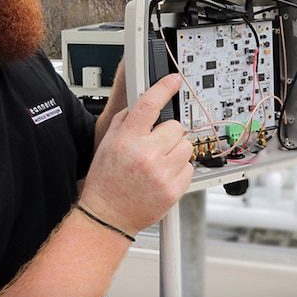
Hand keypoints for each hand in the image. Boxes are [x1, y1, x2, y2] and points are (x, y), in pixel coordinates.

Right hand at [79, 74, 192, 235]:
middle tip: (154, 145)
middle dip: (167, 133)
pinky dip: (180, 169)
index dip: (164, 87)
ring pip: (185, 146)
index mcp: (127, 140)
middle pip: (175, 126)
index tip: (174, 80)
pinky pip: (189, 167)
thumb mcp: (107, 143)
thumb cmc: (106, 180)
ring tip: (158, 162)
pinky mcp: (173, 190)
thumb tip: (143, 101)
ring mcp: (161, 173)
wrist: (108, 216)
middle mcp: (145, 154)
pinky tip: (163, 175)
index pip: (149, 104)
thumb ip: (126, 120)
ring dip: (175, 151)